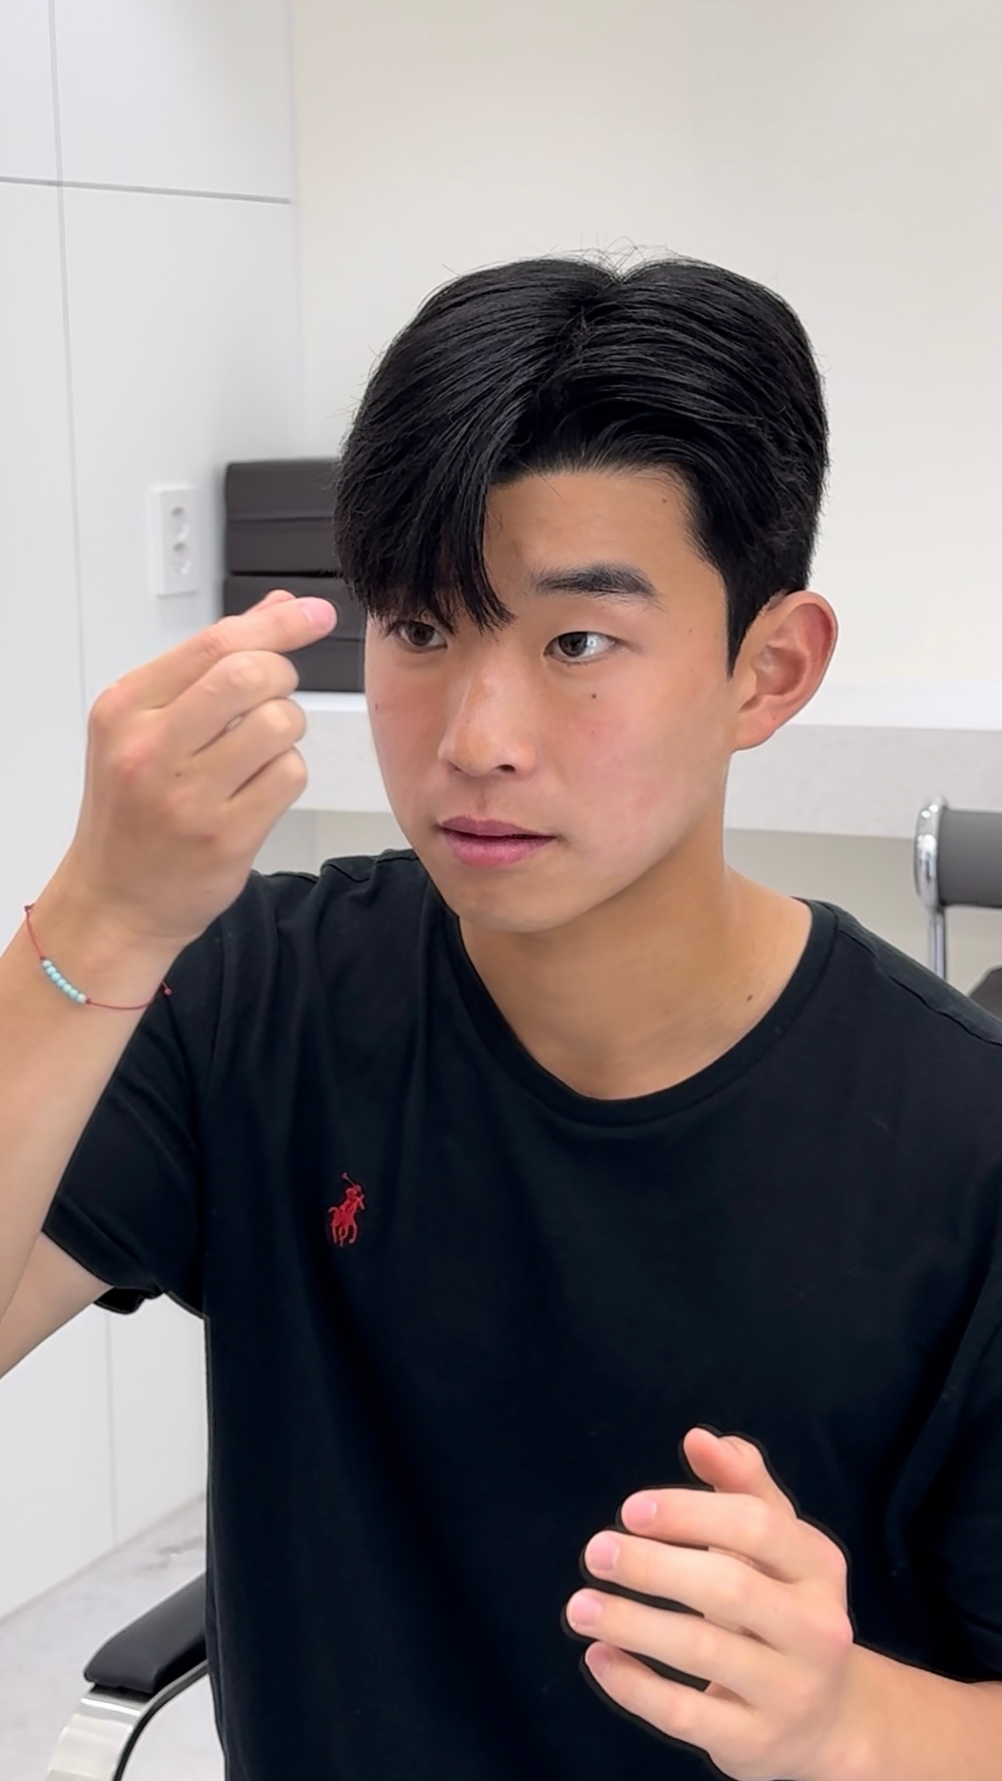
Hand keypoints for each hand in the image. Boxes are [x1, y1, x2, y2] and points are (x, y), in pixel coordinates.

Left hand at [564, 1428, 855, 1780]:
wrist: (828, 1720)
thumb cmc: (784, 1606)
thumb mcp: (776, 1544)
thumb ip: (741, 1484)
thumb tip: (700, 1438)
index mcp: (820, 1567)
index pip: (756, 1527)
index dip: (689, 1513)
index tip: (631, 1510)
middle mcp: (817, 1629)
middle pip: (729, 1589)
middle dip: (652, 1566)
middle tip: (596, 1551)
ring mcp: (789, 1690)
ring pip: (702, 1651)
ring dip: (631, 1623)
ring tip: (580, 1606)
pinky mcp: (755, 1741)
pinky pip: (685, 1714)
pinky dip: (634, 1685)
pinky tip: (598, 1657)